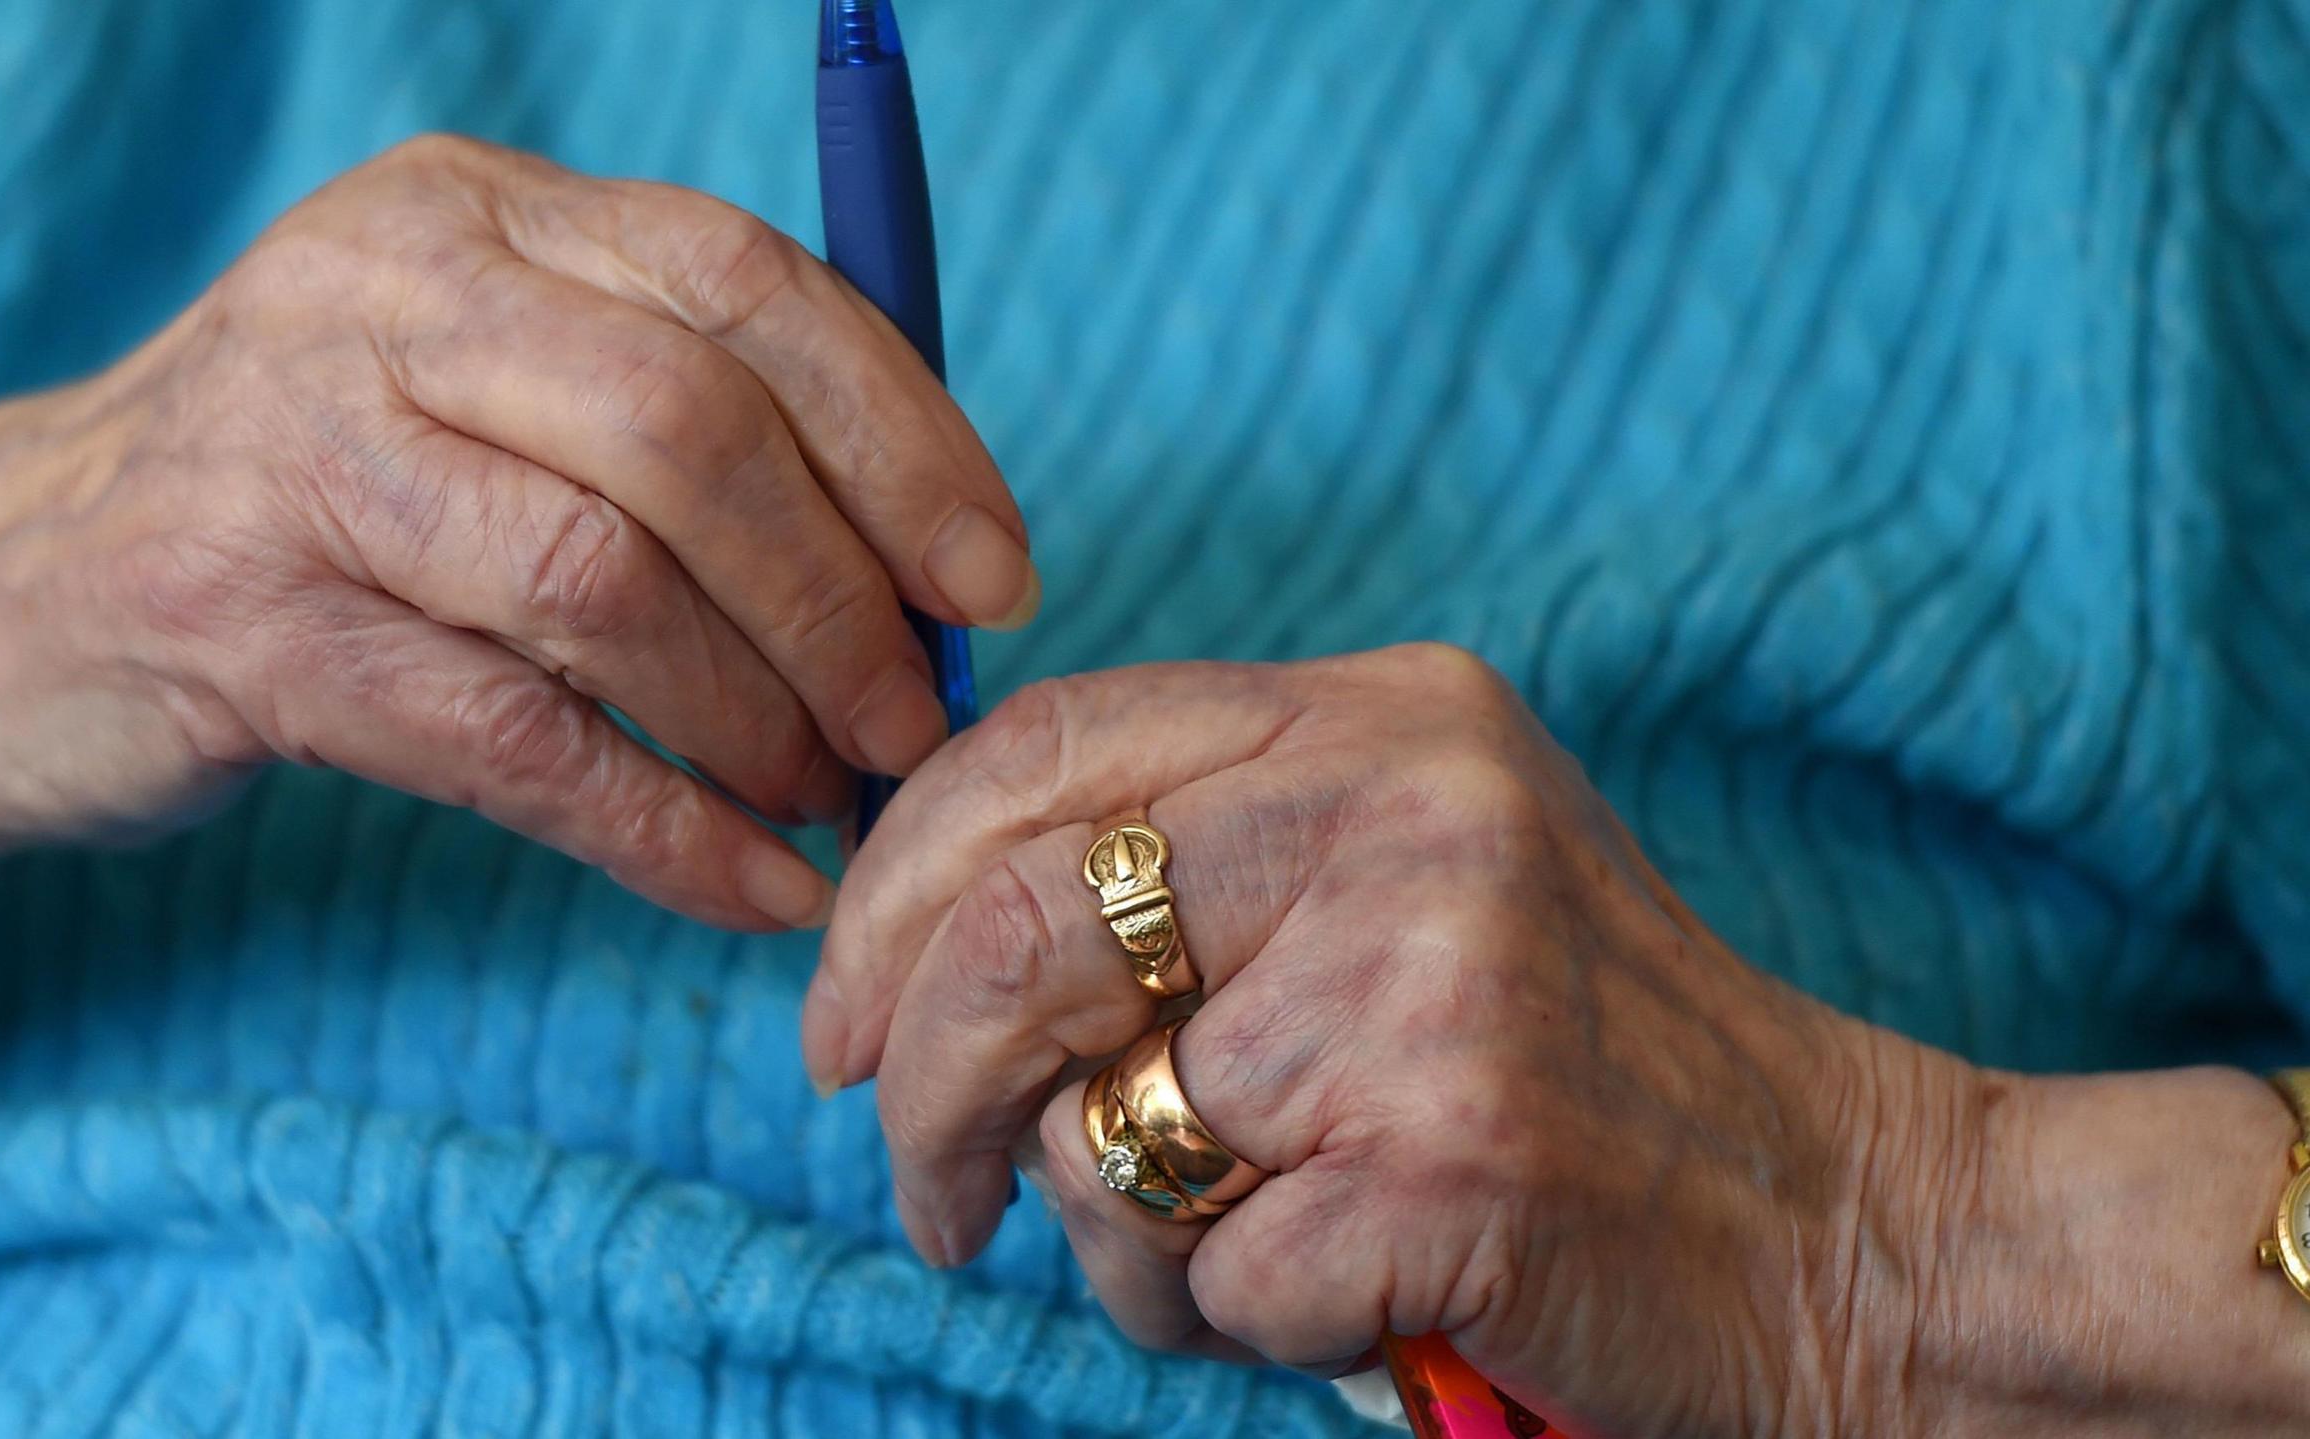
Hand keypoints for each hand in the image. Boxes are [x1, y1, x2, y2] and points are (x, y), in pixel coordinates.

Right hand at [0, 134, 1034, 946]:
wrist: (8, 594)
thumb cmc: (318, 497)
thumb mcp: (480, 388)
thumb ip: (673, 419)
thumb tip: (930, 564)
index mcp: (474, 213)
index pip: (742, 281)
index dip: (902, 438)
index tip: (993, 578)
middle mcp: (376, 298)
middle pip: (687, 431)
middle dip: (841, 599)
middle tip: (916, 721)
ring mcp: (292, 456)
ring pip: (599, 584)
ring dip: (759, 718)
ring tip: (834, 799)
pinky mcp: (237, 625)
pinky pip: (507, 741)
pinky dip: (660, 830)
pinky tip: (751, 889)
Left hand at [803, 646, 1991, 1433]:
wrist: (1858, 1228)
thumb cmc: (1586, 1067)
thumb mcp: (1415, 878)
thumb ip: (1206, 855)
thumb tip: (913, 934)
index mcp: (1383, 715)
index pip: (1036, 750)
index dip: (889, 890)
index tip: (829, 1016)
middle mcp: (1407, 812)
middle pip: (1016, 934)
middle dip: (916, 1094)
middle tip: (931, 1195)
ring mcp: (1435, 982)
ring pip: (1096, 1133)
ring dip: (1120, 1243)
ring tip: (1240, 1255)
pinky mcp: (1458, 1162)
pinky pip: (1210, 1277)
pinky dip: (1241, 1328)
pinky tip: (1351, 1301)